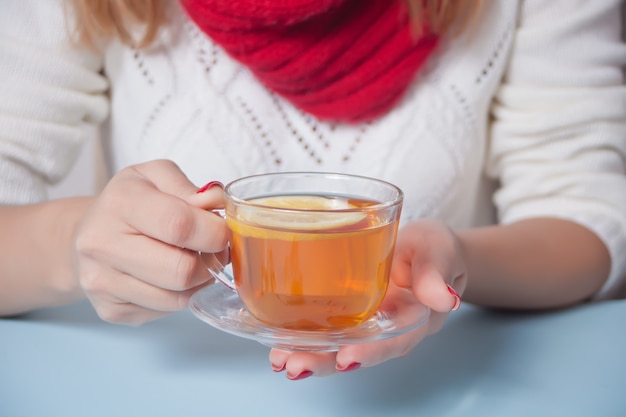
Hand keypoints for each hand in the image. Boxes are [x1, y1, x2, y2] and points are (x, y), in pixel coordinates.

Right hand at [74, 159, 227, 324]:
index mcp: (120, 202)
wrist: (89, 233)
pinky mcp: (110, 310)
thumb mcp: (157, 176)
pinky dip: (178, 296)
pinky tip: (169, 276)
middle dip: (209, 262)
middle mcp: (102, 244)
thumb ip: (190, 187)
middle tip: (211, 250)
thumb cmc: (132, 201)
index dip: (214, 232)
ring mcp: (102, 282)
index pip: (179, 225)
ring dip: (197, 282)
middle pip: (181, 271)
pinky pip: (165, 312)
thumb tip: (216, 203)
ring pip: (177, 298)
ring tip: (190, 260)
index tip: (223, 231)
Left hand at [269, 219, 466, 378]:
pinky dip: (302, 336)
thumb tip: (445, 298)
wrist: (425, 251)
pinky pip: (325, 328)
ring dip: (309, 355)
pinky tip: (278, 341)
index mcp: (413, 318)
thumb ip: (437, 273)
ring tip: (280, 361)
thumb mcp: (439, 251)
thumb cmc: (433, 250)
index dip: (371, 351)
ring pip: (337, 345)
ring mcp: (366, 322)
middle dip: (325, 361)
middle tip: (295, 366)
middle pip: (357, 351)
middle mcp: (386, 328)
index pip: (393, 339)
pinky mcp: (349, 312)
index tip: (346, 357)